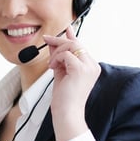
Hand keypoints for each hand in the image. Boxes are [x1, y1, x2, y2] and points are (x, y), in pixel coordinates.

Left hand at [43, 26, 100, 140]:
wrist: (67, 113)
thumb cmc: (64, 97)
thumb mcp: (61, 72)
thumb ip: (60, 57)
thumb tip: (54, 43)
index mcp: (91, 66)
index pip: (81, 46)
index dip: (72, 36)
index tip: (66, 27)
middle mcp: (93, 65)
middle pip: (75, 43)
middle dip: (59, 41)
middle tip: (46, 41)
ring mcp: (89, 67)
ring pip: (70, 46)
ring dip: (56, 52)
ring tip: (52, 65)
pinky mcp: (81, 69)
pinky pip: (65, 54)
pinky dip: (56, 59)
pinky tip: (53, 68)